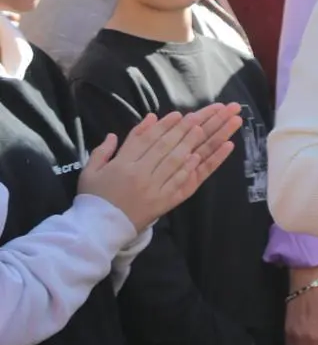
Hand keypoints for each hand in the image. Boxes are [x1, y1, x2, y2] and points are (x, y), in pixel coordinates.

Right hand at [78, 107, 241, 230]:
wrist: (99, 229)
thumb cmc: (94, 198)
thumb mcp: (90, 171)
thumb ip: (102, 151)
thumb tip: (114, 133)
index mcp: (121, 164)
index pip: (145, 139)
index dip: (162, 126)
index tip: (177, 114)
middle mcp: (138, 173)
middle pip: (163, 147)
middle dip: (180, 130)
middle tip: (196, 117)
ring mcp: (152, 188)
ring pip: (173, 162)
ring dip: (188, 145)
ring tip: (201, 131)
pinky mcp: (162, 202)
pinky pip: (177, 183)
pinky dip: (188, 169)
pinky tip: (197, 158)